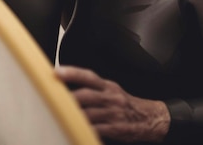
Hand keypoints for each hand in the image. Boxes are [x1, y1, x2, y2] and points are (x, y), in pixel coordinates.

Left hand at [55, 66, 169, 142]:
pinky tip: (76, 129)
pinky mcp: (116, 128)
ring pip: (89, 113)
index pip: (88, 76)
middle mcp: (110, 97)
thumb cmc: (125, 105)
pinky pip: (98, 129)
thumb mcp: (112, 91)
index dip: (72, 73)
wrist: (150, 118)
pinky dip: (86, 129)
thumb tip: (67, 88)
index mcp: (108, 86)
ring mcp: (113, 113)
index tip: (56, 72)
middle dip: (69, 98)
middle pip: (86, 95)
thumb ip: (93, 89)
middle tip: (52, 99)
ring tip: (60, 116)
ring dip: (74, 115)